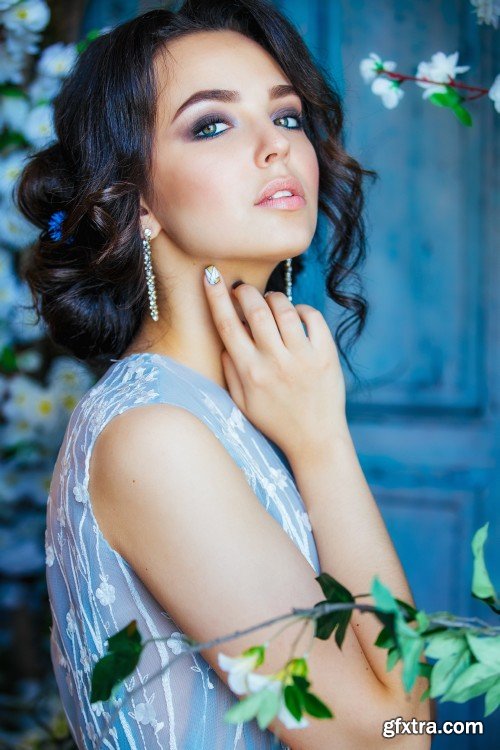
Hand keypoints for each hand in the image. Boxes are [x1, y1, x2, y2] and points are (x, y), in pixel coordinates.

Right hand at [203, 266, 348, 462]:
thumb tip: (225, 342)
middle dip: (245, 291)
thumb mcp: (242, 403)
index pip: (228, 325)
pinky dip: (302, 309)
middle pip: (256, 310)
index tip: (210, 275)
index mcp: (250, 372)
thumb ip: (230, 371)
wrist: (315, 440)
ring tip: (270, 301)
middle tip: (242, 289)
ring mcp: (303, 358)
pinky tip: (296, 315)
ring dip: (274, 298)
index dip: (215, 296)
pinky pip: (313, 318)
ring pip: (284, 309)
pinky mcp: (326, 356)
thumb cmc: (275, 422)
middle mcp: (275, 362)